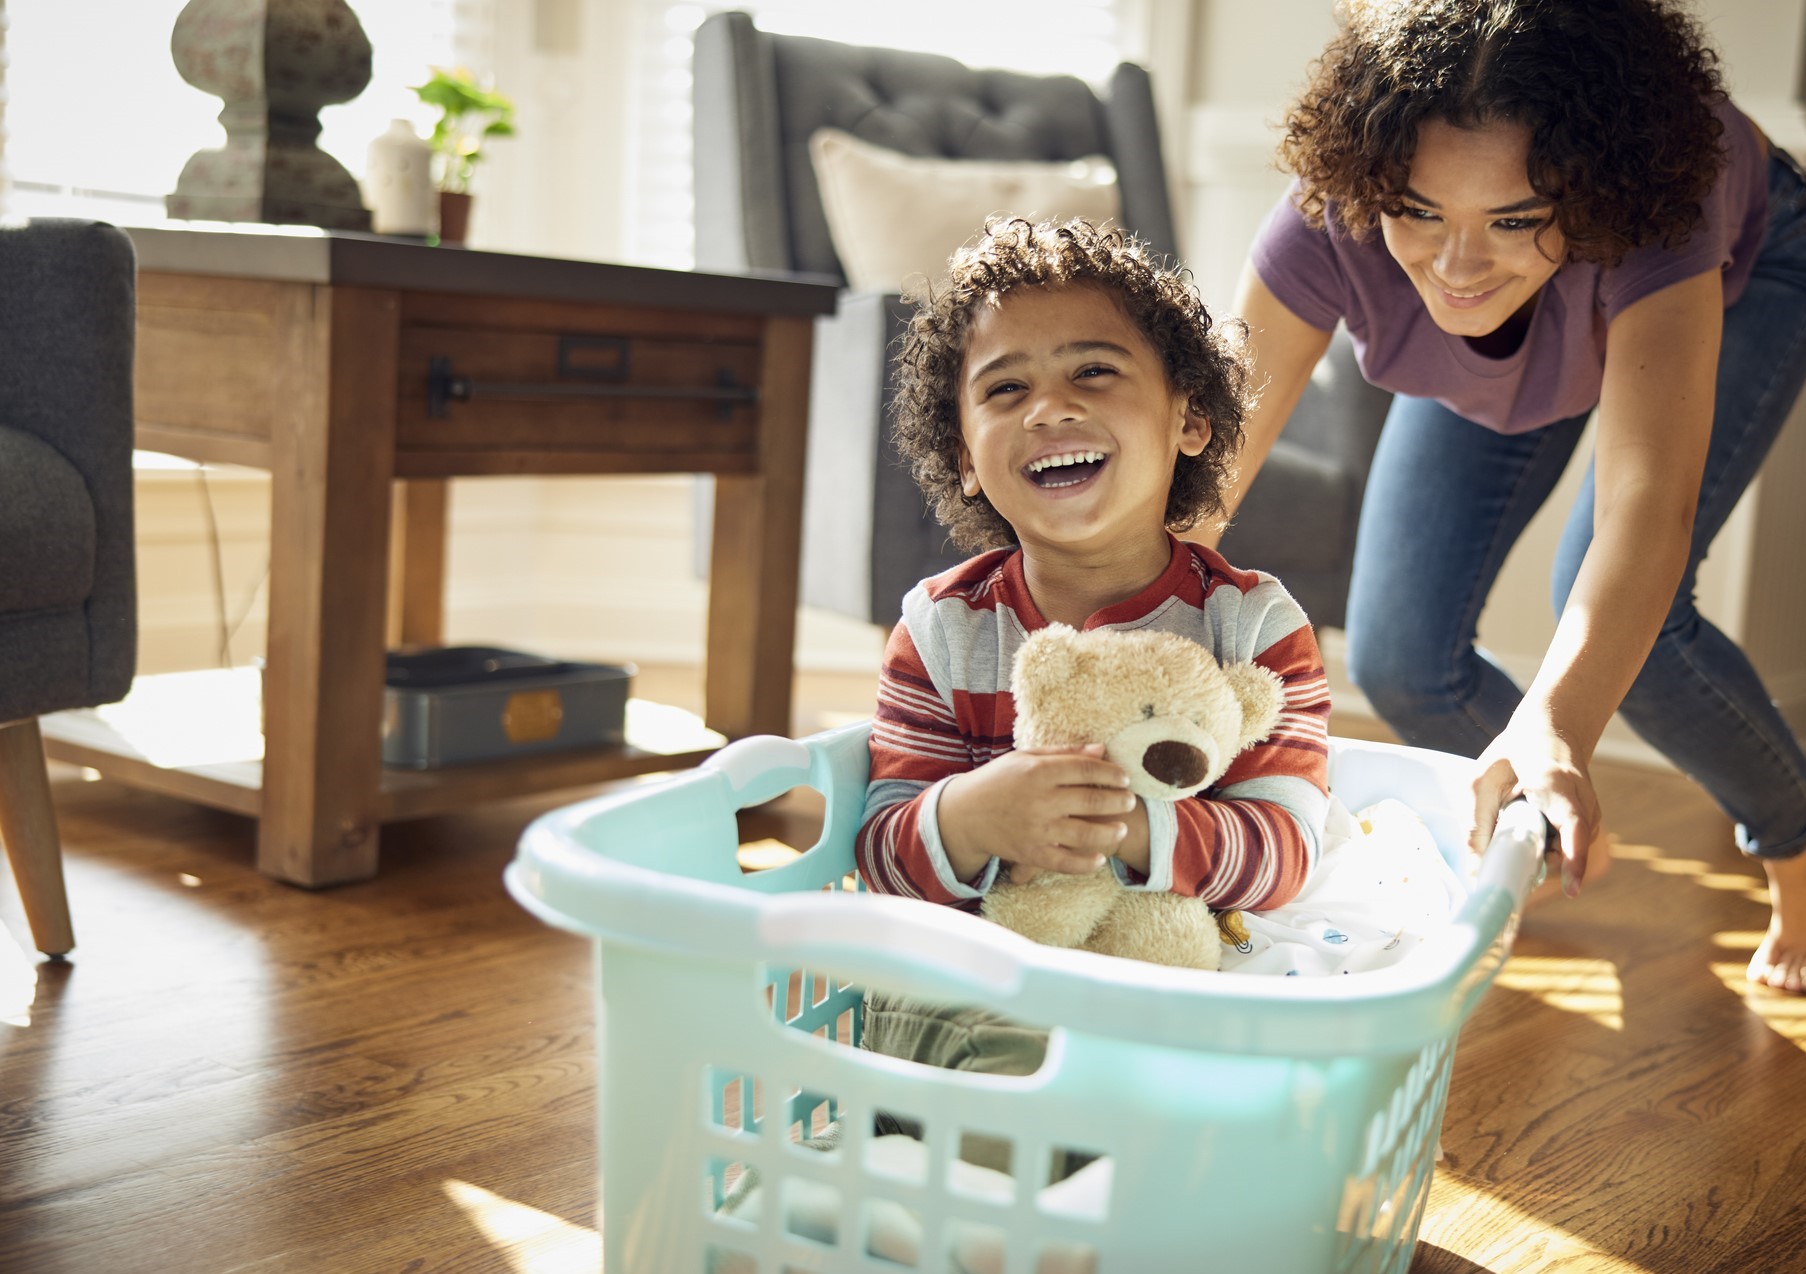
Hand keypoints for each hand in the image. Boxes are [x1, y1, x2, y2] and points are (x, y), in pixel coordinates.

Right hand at [937, 745, 1137, 883]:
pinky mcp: (1030, 853)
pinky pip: (1064, 862)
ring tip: (1122, 828)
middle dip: (1117, 800)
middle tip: (1130, 801)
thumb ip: (1064, 754)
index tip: (1125, 777)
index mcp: (1038, 771)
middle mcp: (1039, 799)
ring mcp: (1035, 828)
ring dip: (1109, 831)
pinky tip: (1099, 858)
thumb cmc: (998, 780)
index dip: (1110, 772)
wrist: (964, 814)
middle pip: (1090, 799)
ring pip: (1084, 833)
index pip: (1085, 769)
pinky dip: (1085, 863)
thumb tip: (1101, 749)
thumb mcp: (1026, 758)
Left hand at [1468, 721, 1601, 896]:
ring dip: (1539, 845)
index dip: (1573, 859)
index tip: (1571, 891)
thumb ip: (1476, 824)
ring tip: (1521, 808)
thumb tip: (1476, 871)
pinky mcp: (1589, 822)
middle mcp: (1582, 800)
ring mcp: (1591, 812)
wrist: (1551, 732)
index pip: (1573, 825)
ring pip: (1564, 849)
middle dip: (1536, 856)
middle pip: (1565, 848)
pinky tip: (1533, 817)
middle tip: (1507, 837)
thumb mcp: (1481, 781)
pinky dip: (1546, 841)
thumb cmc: (1512, 754)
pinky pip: (1566, 845)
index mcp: (1555, 782)